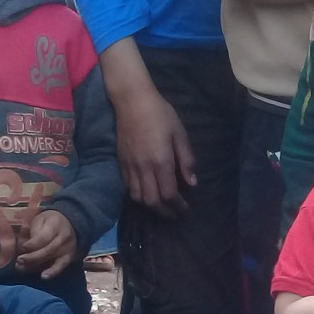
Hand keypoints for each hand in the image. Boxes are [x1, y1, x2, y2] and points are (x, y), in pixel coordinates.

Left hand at [15, 209, 78, 278]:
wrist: (70, 224)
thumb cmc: (49, 222)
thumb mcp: (39, 219)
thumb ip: (31, 231)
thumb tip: (22, 246)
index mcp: (55, 224)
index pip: (42, 237)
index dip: (31, 245)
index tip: (21, 248)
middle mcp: (64, 237)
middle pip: (47, 250)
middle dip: (31, 257)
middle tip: (19, 261)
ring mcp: (68, 248)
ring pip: (52, 259)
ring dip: (36, 265)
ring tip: (22, 268)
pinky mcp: (69, 257)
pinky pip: (61, 266)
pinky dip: (52, 272)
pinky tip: (44, 276)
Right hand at [112, 83, 196, 214]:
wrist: (132, 100)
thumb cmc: (160, 114)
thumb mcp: (180, 134)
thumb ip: (186, 160)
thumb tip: (192, 183)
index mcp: (161, 161)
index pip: (169, 194)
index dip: (178, 206)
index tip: (186, 209)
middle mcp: (144, 168)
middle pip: (152, 201)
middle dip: (165, 212)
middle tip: (175, 213)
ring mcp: (130, 166)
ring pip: (138, 197)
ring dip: (151, 206)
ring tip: (161, 206)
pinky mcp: (121, 162)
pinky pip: (128, 187)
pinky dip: (138, 195)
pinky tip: (147, 193)